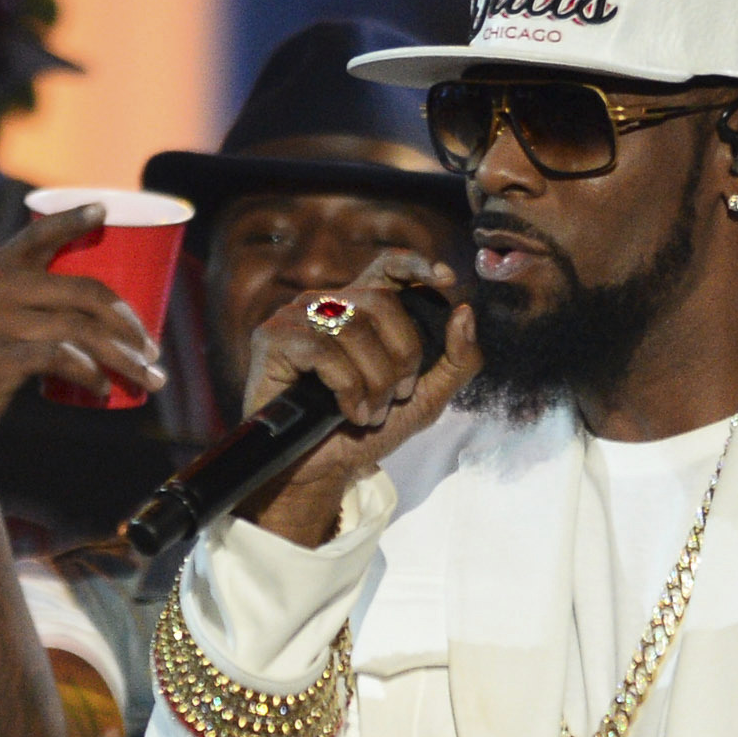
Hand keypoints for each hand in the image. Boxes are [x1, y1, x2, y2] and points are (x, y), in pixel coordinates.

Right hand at [0, 207, 168, 459]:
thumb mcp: (0, 311)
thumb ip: (38, 296)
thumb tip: (113, 305)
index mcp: (2, 267)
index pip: (41, 232)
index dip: (73, 219)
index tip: (103, 211)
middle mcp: (0, 288)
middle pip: (86, 293)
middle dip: (130, 323)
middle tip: (154, 351)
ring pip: (80, 331)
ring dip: (124, 358)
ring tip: (147, 377)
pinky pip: (58, 359)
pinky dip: (90, 374)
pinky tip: (105, 389)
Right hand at [235, 249, 478, 546]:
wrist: (318, 471)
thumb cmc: (366, 432)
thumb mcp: (426, 398)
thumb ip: (457, 360)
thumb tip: (465, 312)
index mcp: (360, 307)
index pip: (387, 266)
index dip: (416, 265)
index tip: (446, 281)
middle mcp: (327, 302)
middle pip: (381, 303)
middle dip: (402, 356)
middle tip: (396, 396)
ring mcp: (296, 317)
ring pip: (354, 329)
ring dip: (374, 381)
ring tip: (370, 413)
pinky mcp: (273, 338)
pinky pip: (324, 351)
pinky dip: (346, 388)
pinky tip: (347, 412)